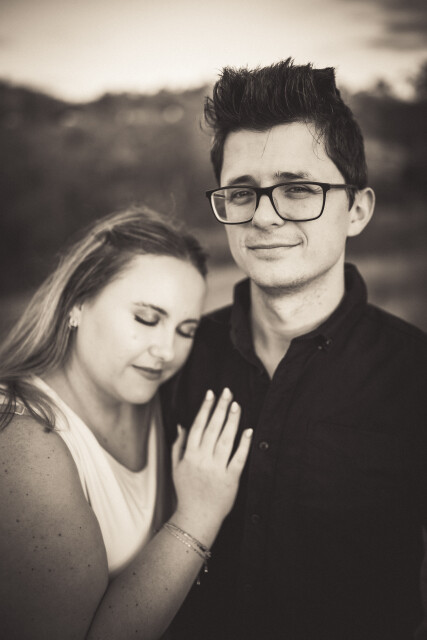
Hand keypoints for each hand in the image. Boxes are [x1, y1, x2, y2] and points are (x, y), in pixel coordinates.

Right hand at [171, 388, 251, 541]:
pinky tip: (249, 431)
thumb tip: (182, 425)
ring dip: (231, 421)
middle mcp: (203, 460)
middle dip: (220, 408)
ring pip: (225, 440)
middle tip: (227, 392)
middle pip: (212, 428)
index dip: (205, 408)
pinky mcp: (231, 479)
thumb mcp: (176, 468)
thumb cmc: (186, 492)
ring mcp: (217, 469)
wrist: (196, 517)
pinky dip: (243, 444)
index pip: (198, 426)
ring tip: (237, 405)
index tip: (211, 393)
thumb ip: (178, 445)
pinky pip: (238, 459)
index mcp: (190, 455)